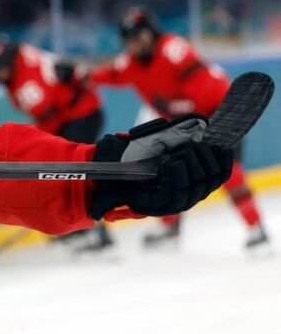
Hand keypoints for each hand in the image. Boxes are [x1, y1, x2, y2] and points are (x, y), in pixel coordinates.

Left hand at [89, 115, 233, 218]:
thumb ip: (181, 139)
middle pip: (211, 179)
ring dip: (193, 166)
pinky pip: (177, 191)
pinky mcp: (161, 207)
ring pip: (197, 186)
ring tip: (183, 153)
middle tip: (197, 145)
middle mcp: (189, 194)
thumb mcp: (161, 145)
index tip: (222, 144)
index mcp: (193, 182)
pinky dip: (177, 174)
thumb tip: (202, 126)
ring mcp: (175, 202)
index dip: (225, 160)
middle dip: (206, 159)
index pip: (220, 175)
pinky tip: (171, 163)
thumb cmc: (135, 158)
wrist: (108, 174)